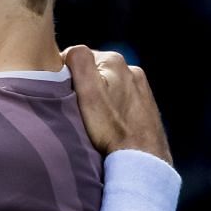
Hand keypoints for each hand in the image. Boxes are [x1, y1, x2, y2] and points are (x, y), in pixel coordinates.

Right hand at [64, 45, 170, 163]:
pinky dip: (112, 107)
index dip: (65, 76)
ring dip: (98, 98)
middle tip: (78, 110)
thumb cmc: (112, 129)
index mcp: (114, 61)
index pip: (76, 58)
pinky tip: (110, 124)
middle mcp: (131, 69)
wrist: (144, 158)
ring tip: (95, 120)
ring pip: (107, 86)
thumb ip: (78, 61)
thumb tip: (69, 51)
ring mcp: (140, 86)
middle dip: (83, 86)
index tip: (65, 97)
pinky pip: (120, 98)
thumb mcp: (88, 92)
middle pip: (93, 72)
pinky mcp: (145, 104)